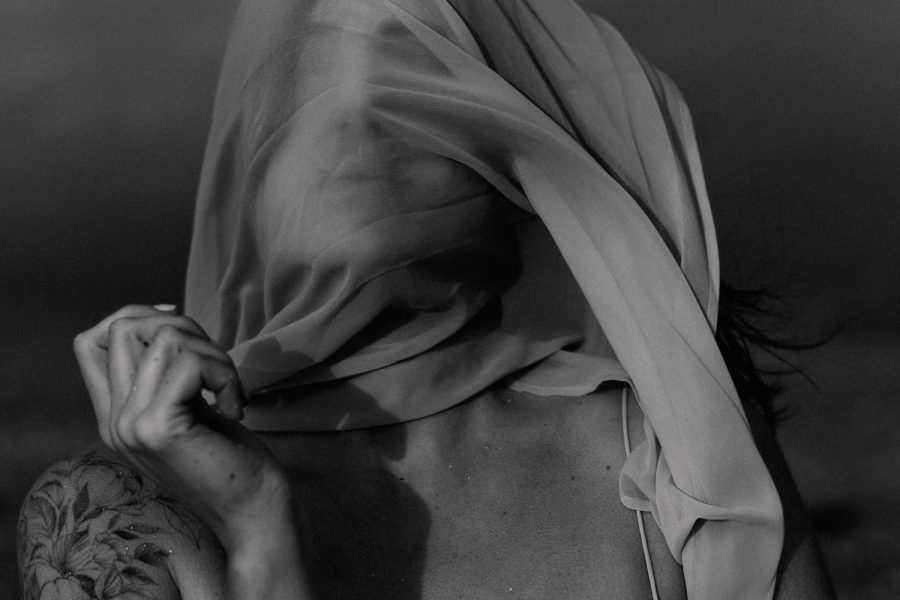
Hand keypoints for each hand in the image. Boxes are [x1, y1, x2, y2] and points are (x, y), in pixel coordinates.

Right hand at [73, 305, 288, 548]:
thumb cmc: (231, 455)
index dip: (136, 318)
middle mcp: (114, 421)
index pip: (90, 341)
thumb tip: (163, 316)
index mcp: (115, 415)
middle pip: (124, 328)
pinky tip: (234, 407)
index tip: (184, 332)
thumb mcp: (187, 407)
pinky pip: (190, 362)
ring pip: (164, 337)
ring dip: (214, 354)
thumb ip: (162, 373)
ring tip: (229, 390)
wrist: (253, 509)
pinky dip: (224, 374)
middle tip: (217, 367)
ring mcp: (130, 425)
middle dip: (186, 329)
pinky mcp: (159, 427)